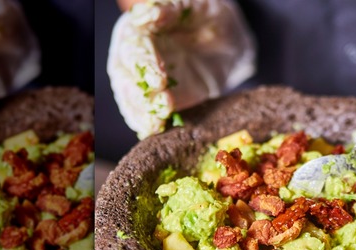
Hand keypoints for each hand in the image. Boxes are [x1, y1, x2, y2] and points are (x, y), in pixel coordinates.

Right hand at [107, 0, 254, 139]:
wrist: (230, 41)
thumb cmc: (209, 16)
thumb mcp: (195, 6)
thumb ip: (170, 9)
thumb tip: (146, 14)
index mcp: (138, 29)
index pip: (132, 45)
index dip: (143, 62)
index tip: (157, 78)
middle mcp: (136, 57)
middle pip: (125, 76)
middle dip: (137, 94)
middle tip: (155, 106)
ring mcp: (147, 82)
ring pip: (132, 98)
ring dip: (140, 112)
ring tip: (154, 123)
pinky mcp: (162, 100)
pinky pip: (149, 114)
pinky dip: (149, 123)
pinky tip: (154, 130)